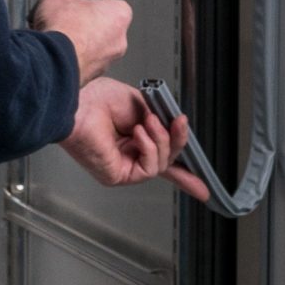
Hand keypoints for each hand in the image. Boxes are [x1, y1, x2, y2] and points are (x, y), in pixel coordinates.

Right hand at [31, 0, 130, 83]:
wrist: (52, 61)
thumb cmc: (63, 29)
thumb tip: (60, 1)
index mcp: (119, 15)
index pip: (112, 5)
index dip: (92, 4)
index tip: (79, 6)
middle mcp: (119, 41)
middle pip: (104, 29)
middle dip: (87, 27)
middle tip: (69, 23)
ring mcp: (106, 63)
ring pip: (95, 51)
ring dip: (80, 46)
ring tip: (60, 40)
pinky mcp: (92, 79)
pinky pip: (83, 65)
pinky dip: (72, 61)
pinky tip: (57, 55)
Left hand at [59, 77, 209, 201]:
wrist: (80, 101)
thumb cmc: (98, 98)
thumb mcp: (141, 105)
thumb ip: (160, 120)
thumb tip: (174, 129)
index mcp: (134, 137)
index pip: (162, 158)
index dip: (185, 173)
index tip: (204, 187)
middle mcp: (129, 154)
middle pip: (167, 160)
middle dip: (178, 141)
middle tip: (180, 122)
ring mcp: (124, 166)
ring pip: (161, 164)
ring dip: (161, 139)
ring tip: (150, 121)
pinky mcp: (118, 175)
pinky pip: (148, 168)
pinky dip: (149, 148)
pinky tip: (138, 133)